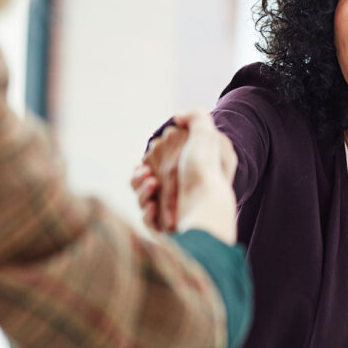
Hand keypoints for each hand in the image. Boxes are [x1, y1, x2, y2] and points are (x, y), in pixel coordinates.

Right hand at [131, 110, 237, 243]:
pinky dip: (147, 211)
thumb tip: (178, 117)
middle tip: (146, 173)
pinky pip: (148, 219)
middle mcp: (183, 192)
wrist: (206, 209)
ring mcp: (174, 212)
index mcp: (191, 172)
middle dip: (140, 175)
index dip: (153, 158)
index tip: (150, 153)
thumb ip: (195, 117)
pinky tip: (153, 206)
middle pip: (147, 180)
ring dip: (141, 190)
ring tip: (151, 184)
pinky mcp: (166, 229)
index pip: (163, 162)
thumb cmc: (205, 172)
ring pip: (143, 199)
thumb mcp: (207, 135)